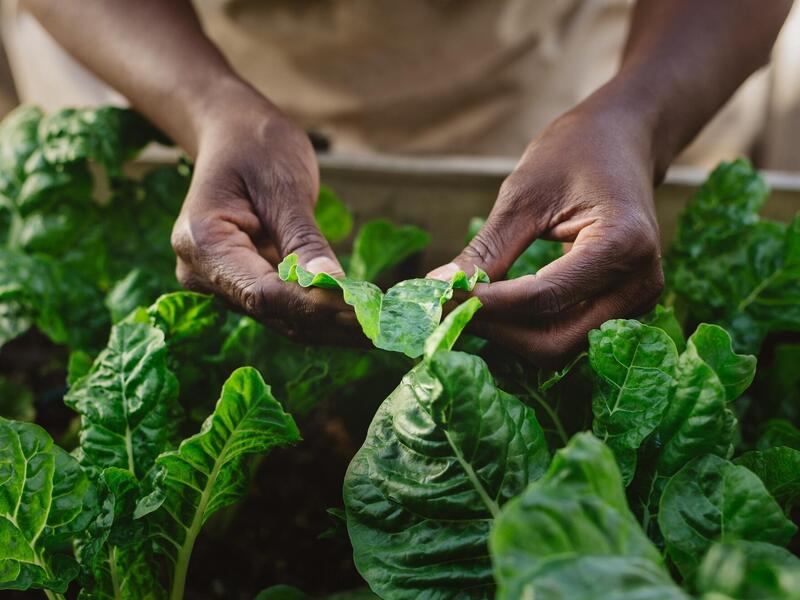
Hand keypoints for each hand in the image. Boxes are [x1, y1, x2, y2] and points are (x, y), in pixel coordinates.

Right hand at [170, 91, 359, 344]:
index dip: (314, 307)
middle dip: (331, 323)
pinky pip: (286, 307)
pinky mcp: (244, 287)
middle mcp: (203, 274)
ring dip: (332, 326)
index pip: (262, 293)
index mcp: (203, 243)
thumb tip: (334, 286)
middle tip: (385, 328)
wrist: (234, 136)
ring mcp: (221, 285)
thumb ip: (304, 240)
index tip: (363, 314)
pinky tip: (360, 316)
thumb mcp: (284, 186)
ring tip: (382, 328)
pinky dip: (323, 312)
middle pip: (274, 313)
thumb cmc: (257, 147)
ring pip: (282, 319)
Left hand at [429, 97, 663, 365]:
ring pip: (560, 348)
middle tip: (448, 310)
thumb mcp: (524, 195)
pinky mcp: (622, 309)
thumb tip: (438, 287)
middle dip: (496, 330)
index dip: (486, 305)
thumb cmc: (574, 153)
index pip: (543, 298)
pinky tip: (495, 309)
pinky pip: (567, 336)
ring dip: (508, 336)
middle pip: (555, 340)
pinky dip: (526, 329)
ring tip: (468, 308)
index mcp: (623, 245)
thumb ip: (487, 250)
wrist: (621, 142)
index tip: (439, 298)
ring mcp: (635, 302)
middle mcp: (639, 284)